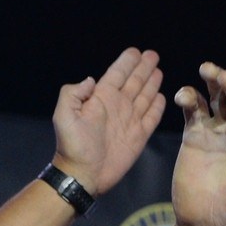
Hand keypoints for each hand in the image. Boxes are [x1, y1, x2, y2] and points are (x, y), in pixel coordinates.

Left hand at [50, 48, 167, 195]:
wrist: (84, 173)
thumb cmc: (73, 145)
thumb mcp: (64, 115)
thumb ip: (73, 93)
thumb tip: (91, 80)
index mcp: (101, 98)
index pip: (117, 74)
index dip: (126, 62)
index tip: (136, 51)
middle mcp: (118, 106)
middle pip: (134, 82)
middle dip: (144, 67)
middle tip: (153, 55)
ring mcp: (130, 120)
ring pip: (145, 96)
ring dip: (152, 83)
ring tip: (158, 71)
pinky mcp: (139, 136)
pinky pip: (152, 117)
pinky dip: (157, 107)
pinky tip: (161, 97)